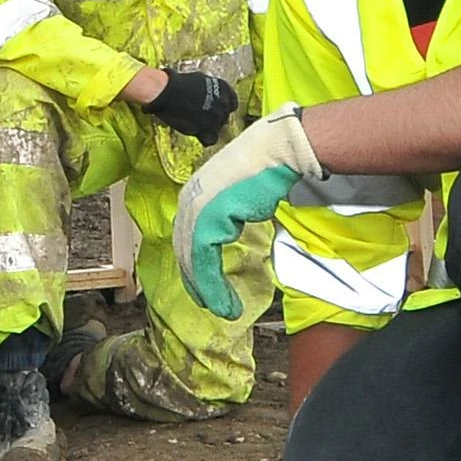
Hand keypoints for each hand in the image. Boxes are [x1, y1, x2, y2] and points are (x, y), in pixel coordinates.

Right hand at [141, 70, 239, 141]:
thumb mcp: (200, 80)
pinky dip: (204, 138)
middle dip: (213, 117)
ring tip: (193, 122)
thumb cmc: (178, 83)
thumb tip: (208, 94)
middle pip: (224, 116)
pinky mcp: (207, 130)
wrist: (167, 92)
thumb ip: (209, 90)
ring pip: (217, 128)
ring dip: (208, 127)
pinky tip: (196, 133)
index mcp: (224, 88)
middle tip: (199, 116)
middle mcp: (224, 103)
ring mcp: (217, 117)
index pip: (231, 103)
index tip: (214, 109)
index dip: (221, 107)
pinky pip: (211, 139)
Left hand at [174, 108, 322, 321]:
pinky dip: (212, 286)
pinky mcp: (207, 219)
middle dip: (196, 282)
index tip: (204, 286)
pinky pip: (203, 261)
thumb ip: (228, 212)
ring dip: (206, 290)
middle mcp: (189, 200)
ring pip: (192, 261)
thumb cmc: (265, 168)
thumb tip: (232, 225)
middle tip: (210, 304)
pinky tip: (223, 302)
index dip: (194, 265)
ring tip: (221, 309)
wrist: (276, 151)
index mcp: (194, 193)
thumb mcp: (239, 194)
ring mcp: (195, 209)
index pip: (186, 237)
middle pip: (184, 251)